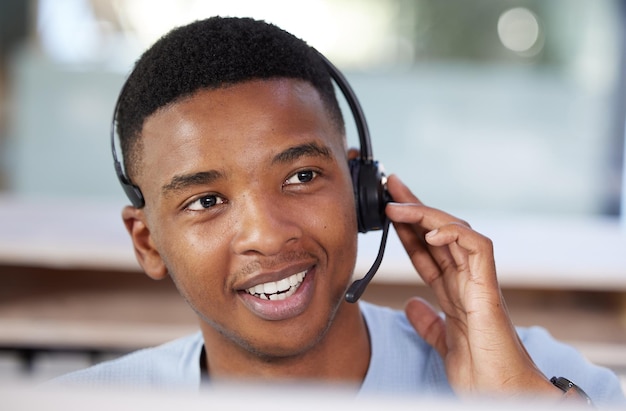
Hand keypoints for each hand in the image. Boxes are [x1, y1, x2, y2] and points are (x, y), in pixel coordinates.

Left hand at [384, 175, 558, 398]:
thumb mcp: (442, 341)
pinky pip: (478, 247)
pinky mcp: (489, 287)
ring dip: (425, 214)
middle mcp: (467, 280)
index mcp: (455, 290)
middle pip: (439, 233)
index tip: (386, 209)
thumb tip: (412, 305)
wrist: (498, 393)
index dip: (407, 229)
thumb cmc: (478, 371)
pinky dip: (455, 234)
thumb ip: (429, 321)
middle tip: (390, 186)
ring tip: (396, 205)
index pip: (428, 250)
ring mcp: (479, 281)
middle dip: (414, 208)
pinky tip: (430, 232)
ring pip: (455, 232)